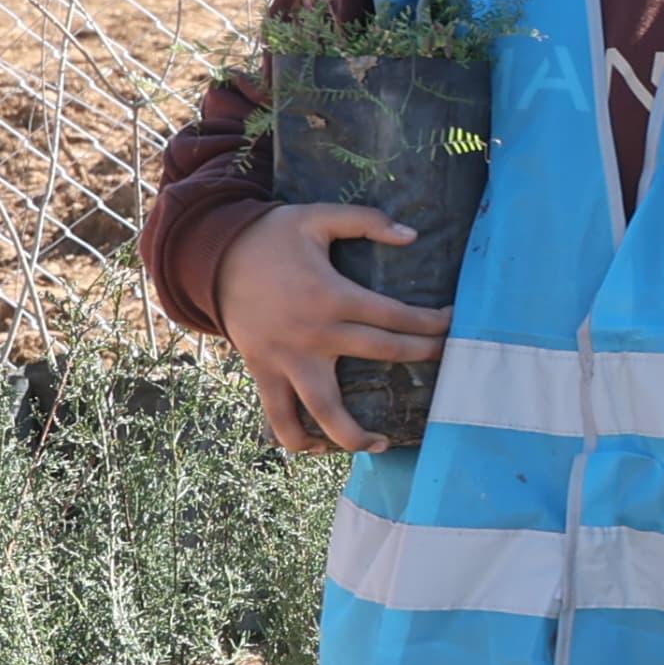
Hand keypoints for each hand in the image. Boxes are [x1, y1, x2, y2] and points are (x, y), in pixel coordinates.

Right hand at [215, 201, 453, 453]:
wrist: (209, 258)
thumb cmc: (270, 237)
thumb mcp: (316, 217)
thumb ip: (366, 221)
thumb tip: (413, 234)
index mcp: (332, 296)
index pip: (397, 317)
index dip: (432, 324)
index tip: (455, 324)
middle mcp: (313, 334)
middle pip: (383, 355)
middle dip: (423, 359)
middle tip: (452, 365)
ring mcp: (285, 359)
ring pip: (322, 410)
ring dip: (353, 434)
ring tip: (382, 444)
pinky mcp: (262, 372)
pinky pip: (278, 417)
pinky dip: (297, 439)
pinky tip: (322, 447)